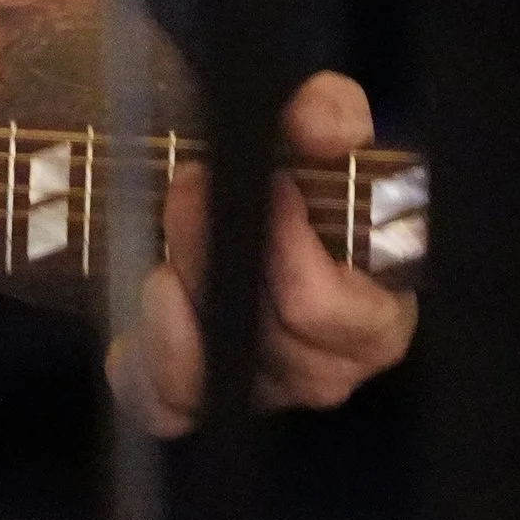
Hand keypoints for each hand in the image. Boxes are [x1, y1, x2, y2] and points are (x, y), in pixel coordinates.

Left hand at [108, 70, 416, 434]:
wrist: (203, 180)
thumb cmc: (276, 163)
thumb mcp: (305, 121)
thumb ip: (326, 112)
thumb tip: (323, 127)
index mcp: (375, 304)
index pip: (364, 322)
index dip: (311, 264)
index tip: (272, 186)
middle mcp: (326, 360)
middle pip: (292, 352)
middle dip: (233, 263)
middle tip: (188, 187)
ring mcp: (259, 385)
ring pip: (233, 380)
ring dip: (190, 310)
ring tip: (162, 252)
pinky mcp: (191, 392)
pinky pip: (169, 407)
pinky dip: (154, 364)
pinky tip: (144, 308)